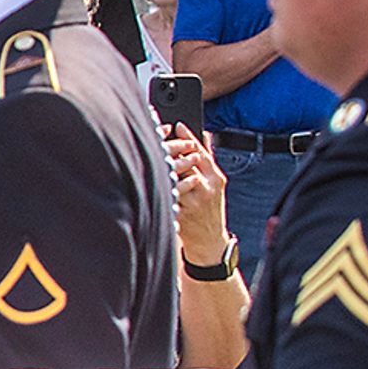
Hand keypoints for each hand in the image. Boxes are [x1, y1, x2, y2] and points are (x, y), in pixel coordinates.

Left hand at [165, 126, 230, 257]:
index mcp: (217, 179)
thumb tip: (204, 134)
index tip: (177, 126)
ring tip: (154, 156)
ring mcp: (193, 200)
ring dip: (164, 165)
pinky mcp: (180, 210)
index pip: (202, 152)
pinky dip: (159, 183)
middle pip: (187, 161)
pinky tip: (149, 175)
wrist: (209, 242)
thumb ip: (209, 161)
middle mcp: (206, 188)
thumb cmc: (211, 211)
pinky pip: (167, 192)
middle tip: (160, 138)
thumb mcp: (216, 185)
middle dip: (172, 149)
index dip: (189, 138)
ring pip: (174, 175)